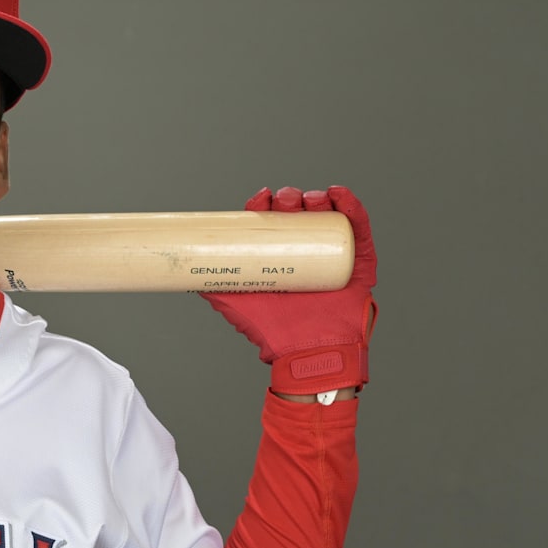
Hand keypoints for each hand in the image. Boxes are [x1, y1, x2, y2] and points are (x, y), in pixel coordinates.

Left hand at [200, 186, 376, 396]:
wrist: (307, 352)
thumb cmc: (273, 330)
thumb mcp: (236, 303)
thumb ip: (213, 286)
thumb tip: (187, 272)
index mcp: (280, 255)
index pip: (272, 222)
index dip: (265, 206)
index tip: (260, 200)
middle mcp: (307, 250)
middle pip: (299, 213)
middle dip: (291, 199)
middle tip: (284, 202)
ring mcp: (334, 252)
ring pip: (327, 215)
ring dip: (317, 199)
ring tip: (309, 200)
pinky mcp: (359, 261)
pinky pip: (358, 228)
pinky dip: (351, 207)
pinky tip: (338, 195)